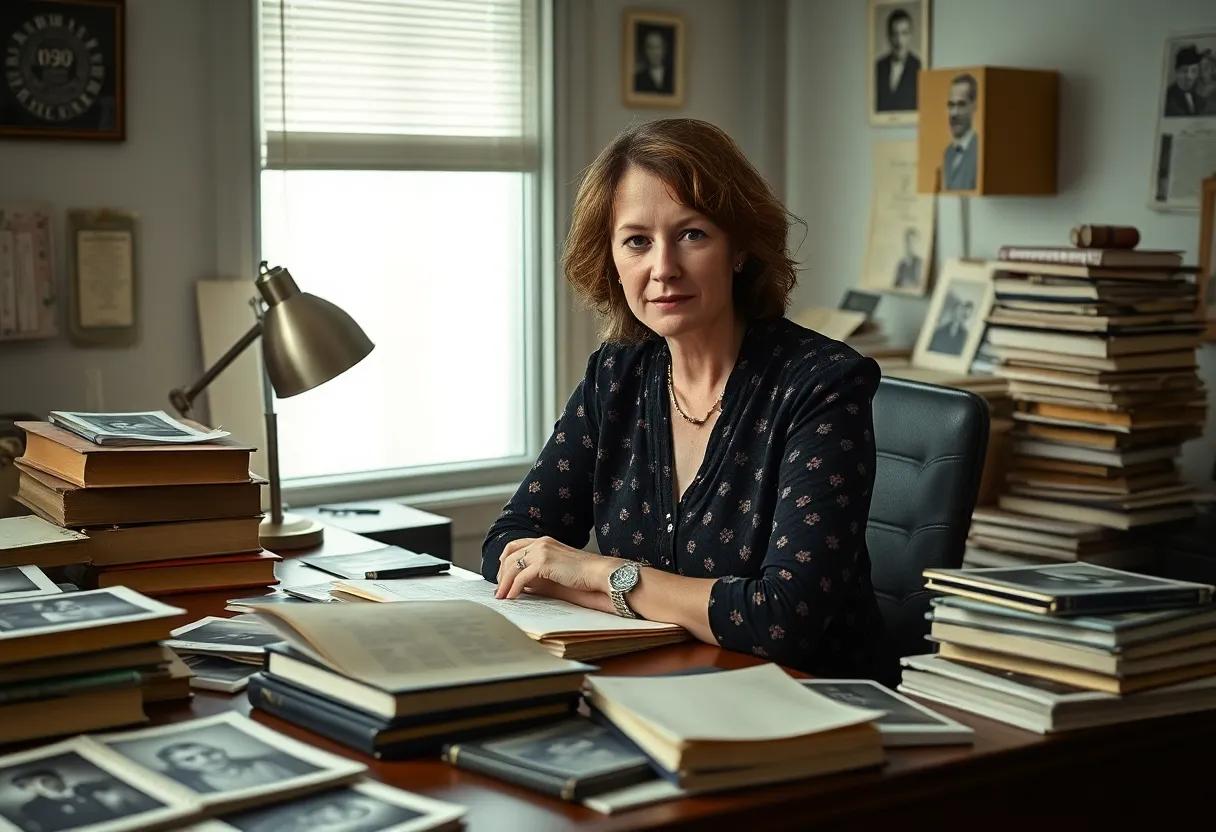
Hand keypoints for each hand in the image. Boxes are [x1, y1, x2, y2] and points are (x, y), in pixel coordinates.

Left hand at [497, 536, 622, 602]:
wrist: (599, 573)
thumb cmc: (581, 576)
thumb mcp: (555, 571)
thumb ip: (537, 574)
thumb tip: (520, 585)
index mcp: (544, 541)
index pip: (515, 546)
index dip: (504, 560)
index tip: (499, 574)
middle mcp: (541, 542)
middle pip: (510, 556)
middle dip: (501, 574)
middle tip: (498, 590)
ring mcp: (542, 550)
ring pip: (512, 566)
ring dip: (504, 583)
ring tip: (501, 597)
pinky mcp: (544, 562)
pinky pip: (521, 576)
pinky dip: (513, 588)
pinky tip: (512, 597)